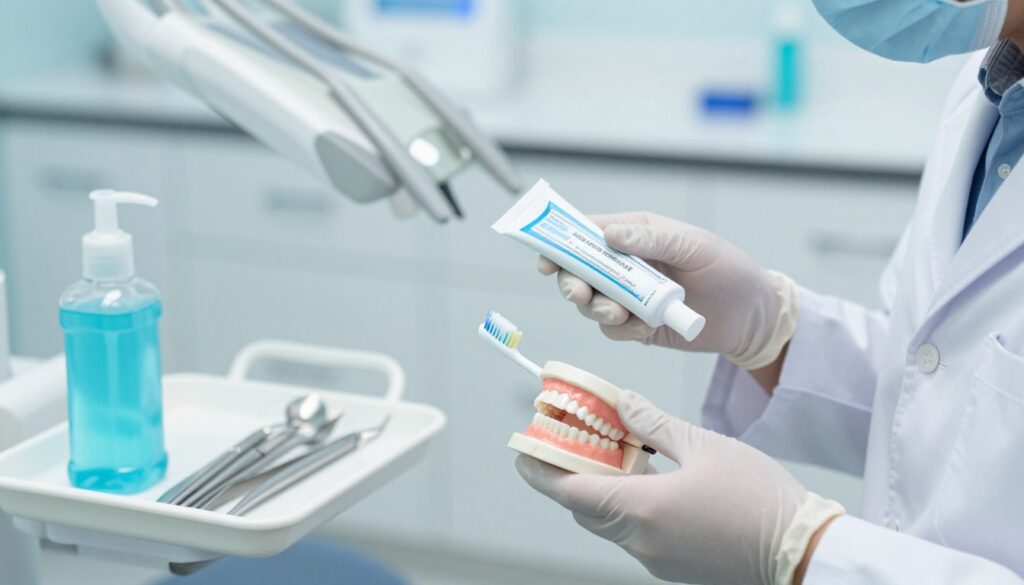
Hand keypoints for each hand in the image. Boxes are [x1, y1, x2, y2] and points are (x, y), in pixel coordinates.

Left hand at [516, 390, 843, 584]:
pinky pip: (634, 534)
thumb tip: (620, 403)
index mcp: (642, 510)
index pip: (569, 491)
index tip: (522, 449)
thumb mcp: (704, 445)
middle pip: (584, 507)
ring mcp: (656, 560)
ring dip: (600, 490)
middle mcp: (641, 542)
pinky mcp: (673, 567)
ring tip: (612, 453)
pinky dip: (627, 506)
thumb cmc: (760, 497)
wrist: (804, 552)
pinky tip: (647, 479)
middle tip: (571, 441)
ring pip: (608, 522)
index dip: (539, 469)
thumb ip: (654, 424)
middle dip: (570, 475)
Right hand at [539, 212, 794, 367]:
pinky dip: (623, 330)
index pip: (588, 234)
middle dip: (573, 283)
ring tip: (619, 313)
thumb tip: (608, 234)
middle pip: (579, 272)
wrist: (752, 316)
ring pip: (591, 303)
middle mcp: (627, 265)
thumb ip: (651, 239)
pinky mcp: (638, 325)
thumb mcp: (693, 245)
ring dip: (597, 308)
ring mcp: (630, 296)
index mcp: (637, 234)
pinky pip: (614, 330)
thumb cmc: (728, 269)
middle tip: (580, 293)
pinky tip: (645, 327)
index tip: (548, 260)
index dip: (562, 245)